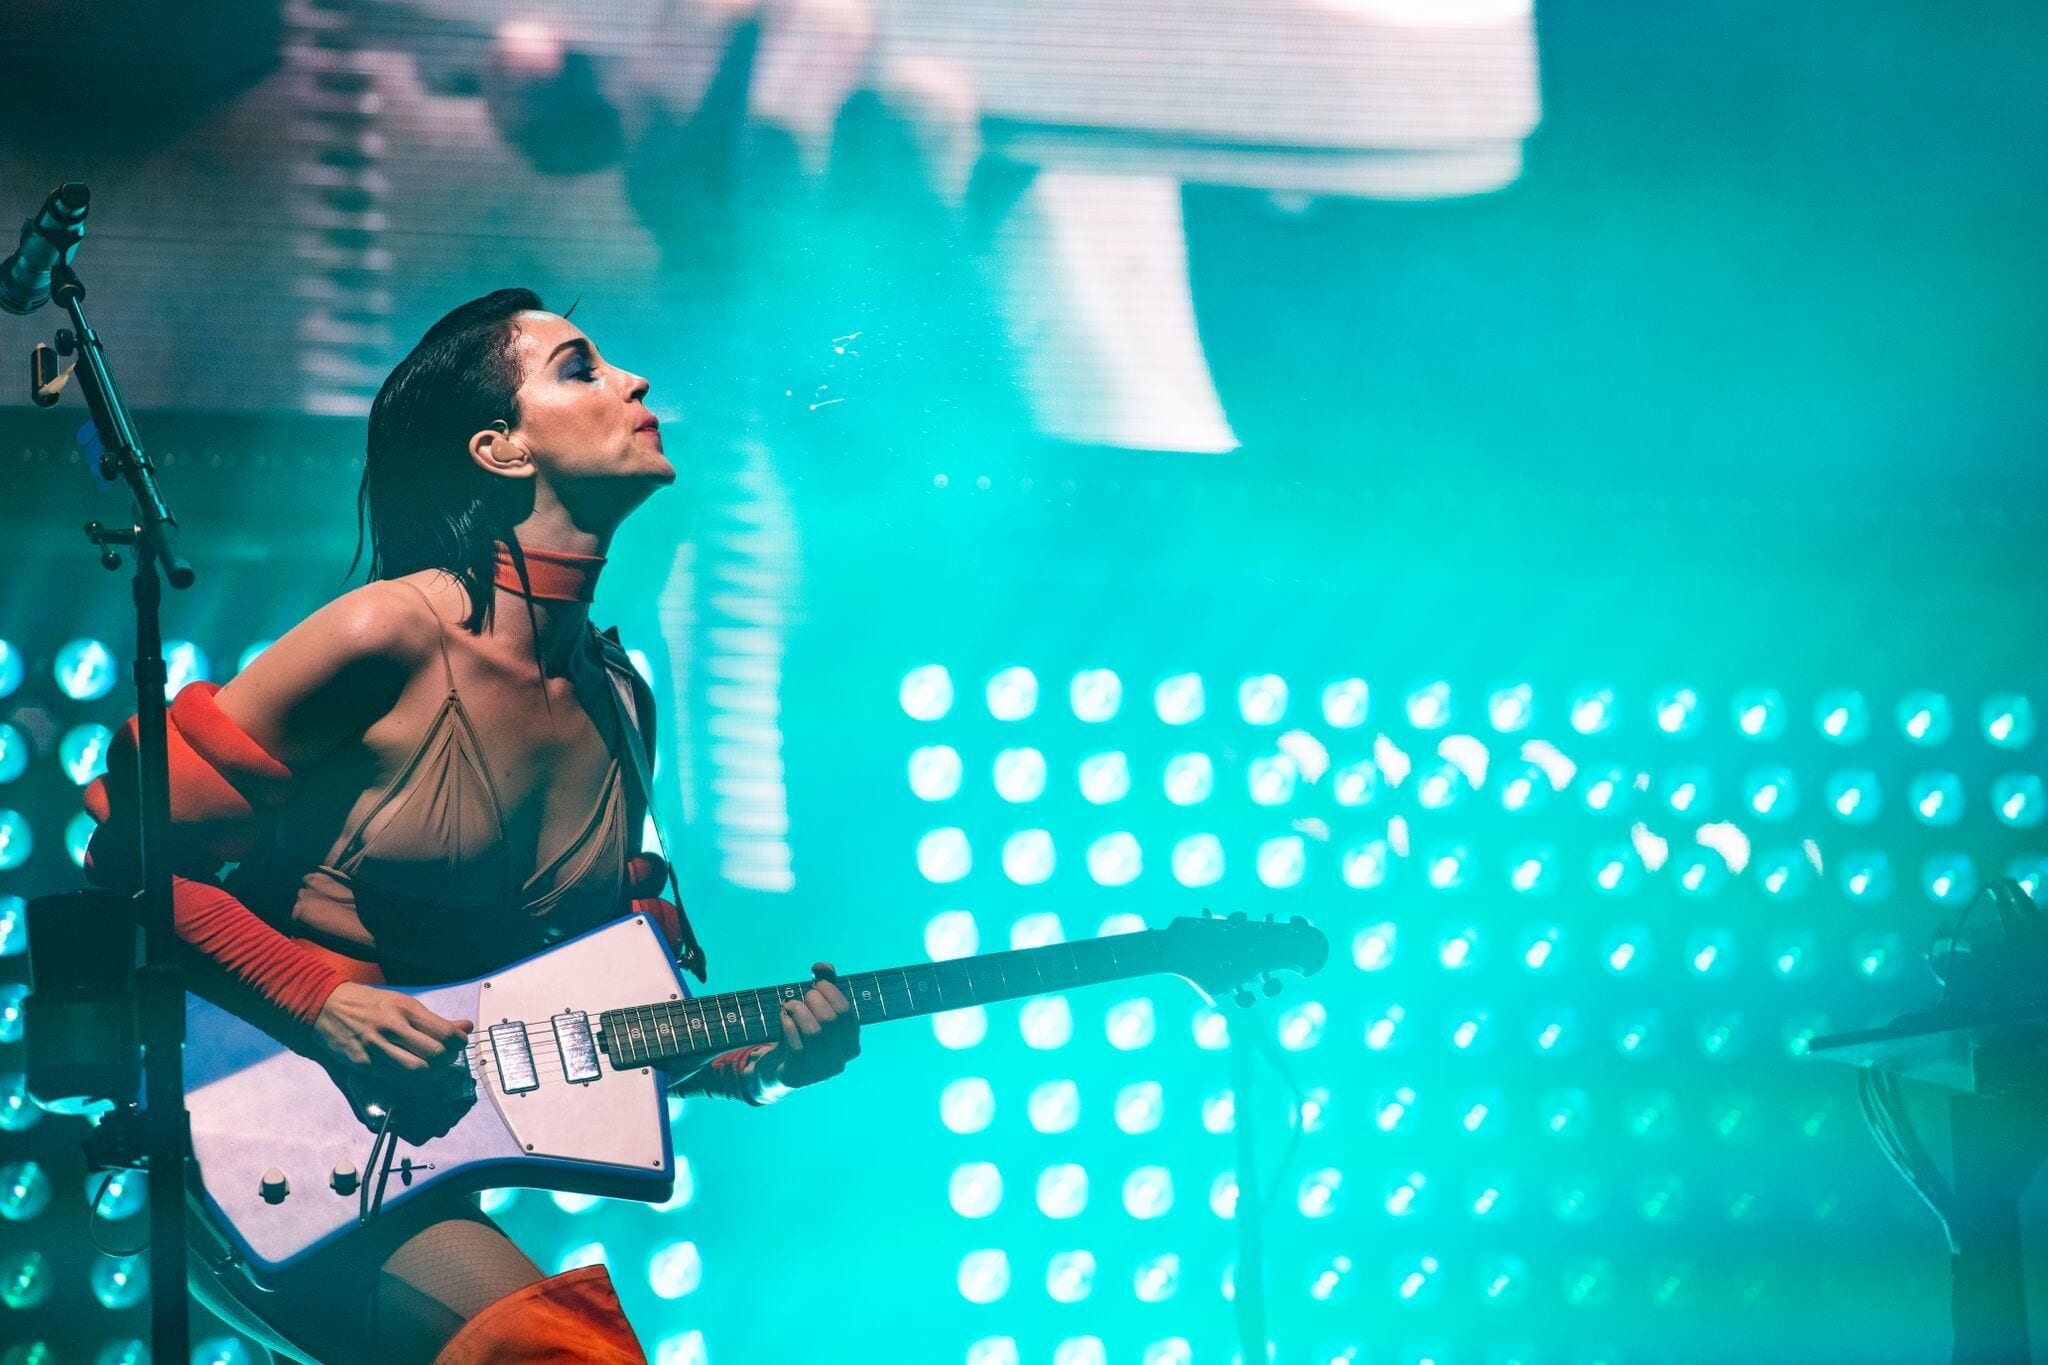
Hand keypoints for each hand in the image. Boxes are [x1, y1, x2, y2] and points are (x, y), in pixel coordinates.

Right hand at [313, 981, 473, 1103]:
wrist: (326, 1006)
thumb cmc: (368, 1003)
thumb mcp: (402, 1002)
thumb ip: (434, 1019)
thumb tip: (466, 1027)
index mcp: (405, 1009)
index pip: (444, 1033)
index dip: (458, 1044)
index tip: (459, 1045)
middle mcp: (392, 1028)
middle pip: (434, 1055)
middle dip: (447, 1061)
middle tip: (446, 1060)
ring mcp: (377, 1048)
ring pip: (418, 1071)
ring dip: (433, 1075)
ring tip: (434, 1070)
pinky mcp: (364, 1064)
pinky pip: (396, 1079)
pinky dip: (413, 1083)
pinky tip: (417, 1078)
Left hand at [765, 961, 859, 1089]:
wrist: (776, 1068)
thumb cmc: (800, 1034)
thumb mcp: (814, 1010)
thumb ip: (824, 985)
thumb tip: (822, 967)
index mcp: (851, 1045)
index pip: (846, 1013)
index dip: (831, 992)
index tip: (817, 982)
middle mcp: (840, 1061)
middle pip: (831, 1020)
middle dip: (814, 1000)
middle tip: (802, 995)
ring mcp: (820, 1072)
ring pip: (814, 1033)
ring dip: (799, 1011)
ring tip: (789, 1005)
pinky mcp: (800, 1076)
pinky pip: (797, 1046)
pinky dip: (789, 1026)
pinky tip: (784, 1018)